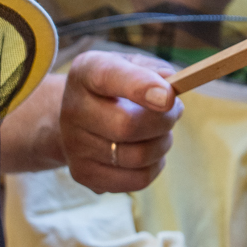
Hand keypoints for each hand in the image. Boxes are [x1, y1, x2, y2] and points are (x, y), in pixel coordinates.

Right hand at [7, 50, 178, 190]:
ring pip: (138, 157)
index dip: (141, 87)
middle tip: (174, 112)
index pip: (108, 77)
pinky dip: (154, 167)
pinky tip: (148, 151)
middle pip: (127, 126)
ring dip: (162, 144)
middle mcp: (72, 109)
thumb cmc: (116, 88)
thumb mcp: (132, 66)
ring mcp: (75, 146)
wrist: (80, 119)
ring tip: (159, 132)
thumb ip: (154, 70)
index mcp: (86, 73)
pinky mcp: (84, 175)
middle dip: (163, 121)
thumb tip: (170, 90)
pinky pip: (137, 180)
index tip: (169, 97)